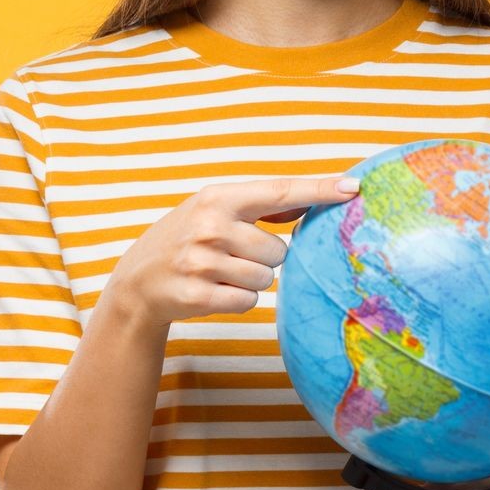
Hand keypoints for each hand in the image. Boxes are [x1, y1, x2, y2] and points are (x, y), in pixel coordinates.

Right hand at [105, 174, 359, 325]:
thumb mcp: (213, 209)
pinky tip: (213, 291)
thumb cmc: (185, 239)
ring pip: (266, 278)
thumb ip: (258, 205)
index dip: (319, 189)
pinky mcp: (199, 295)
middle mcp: (210, 225)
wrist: (137, 281)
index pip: (280, 190)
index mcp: (218, 197)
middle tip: (233, 256)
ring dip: (251, 280)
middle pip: (279, 250)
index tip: (353, 187)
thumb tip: (310, 202)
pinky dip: (238, 300)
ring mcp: (202, 261)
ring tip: (220, 273)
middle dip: (265, 258)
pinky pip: (249, 301)